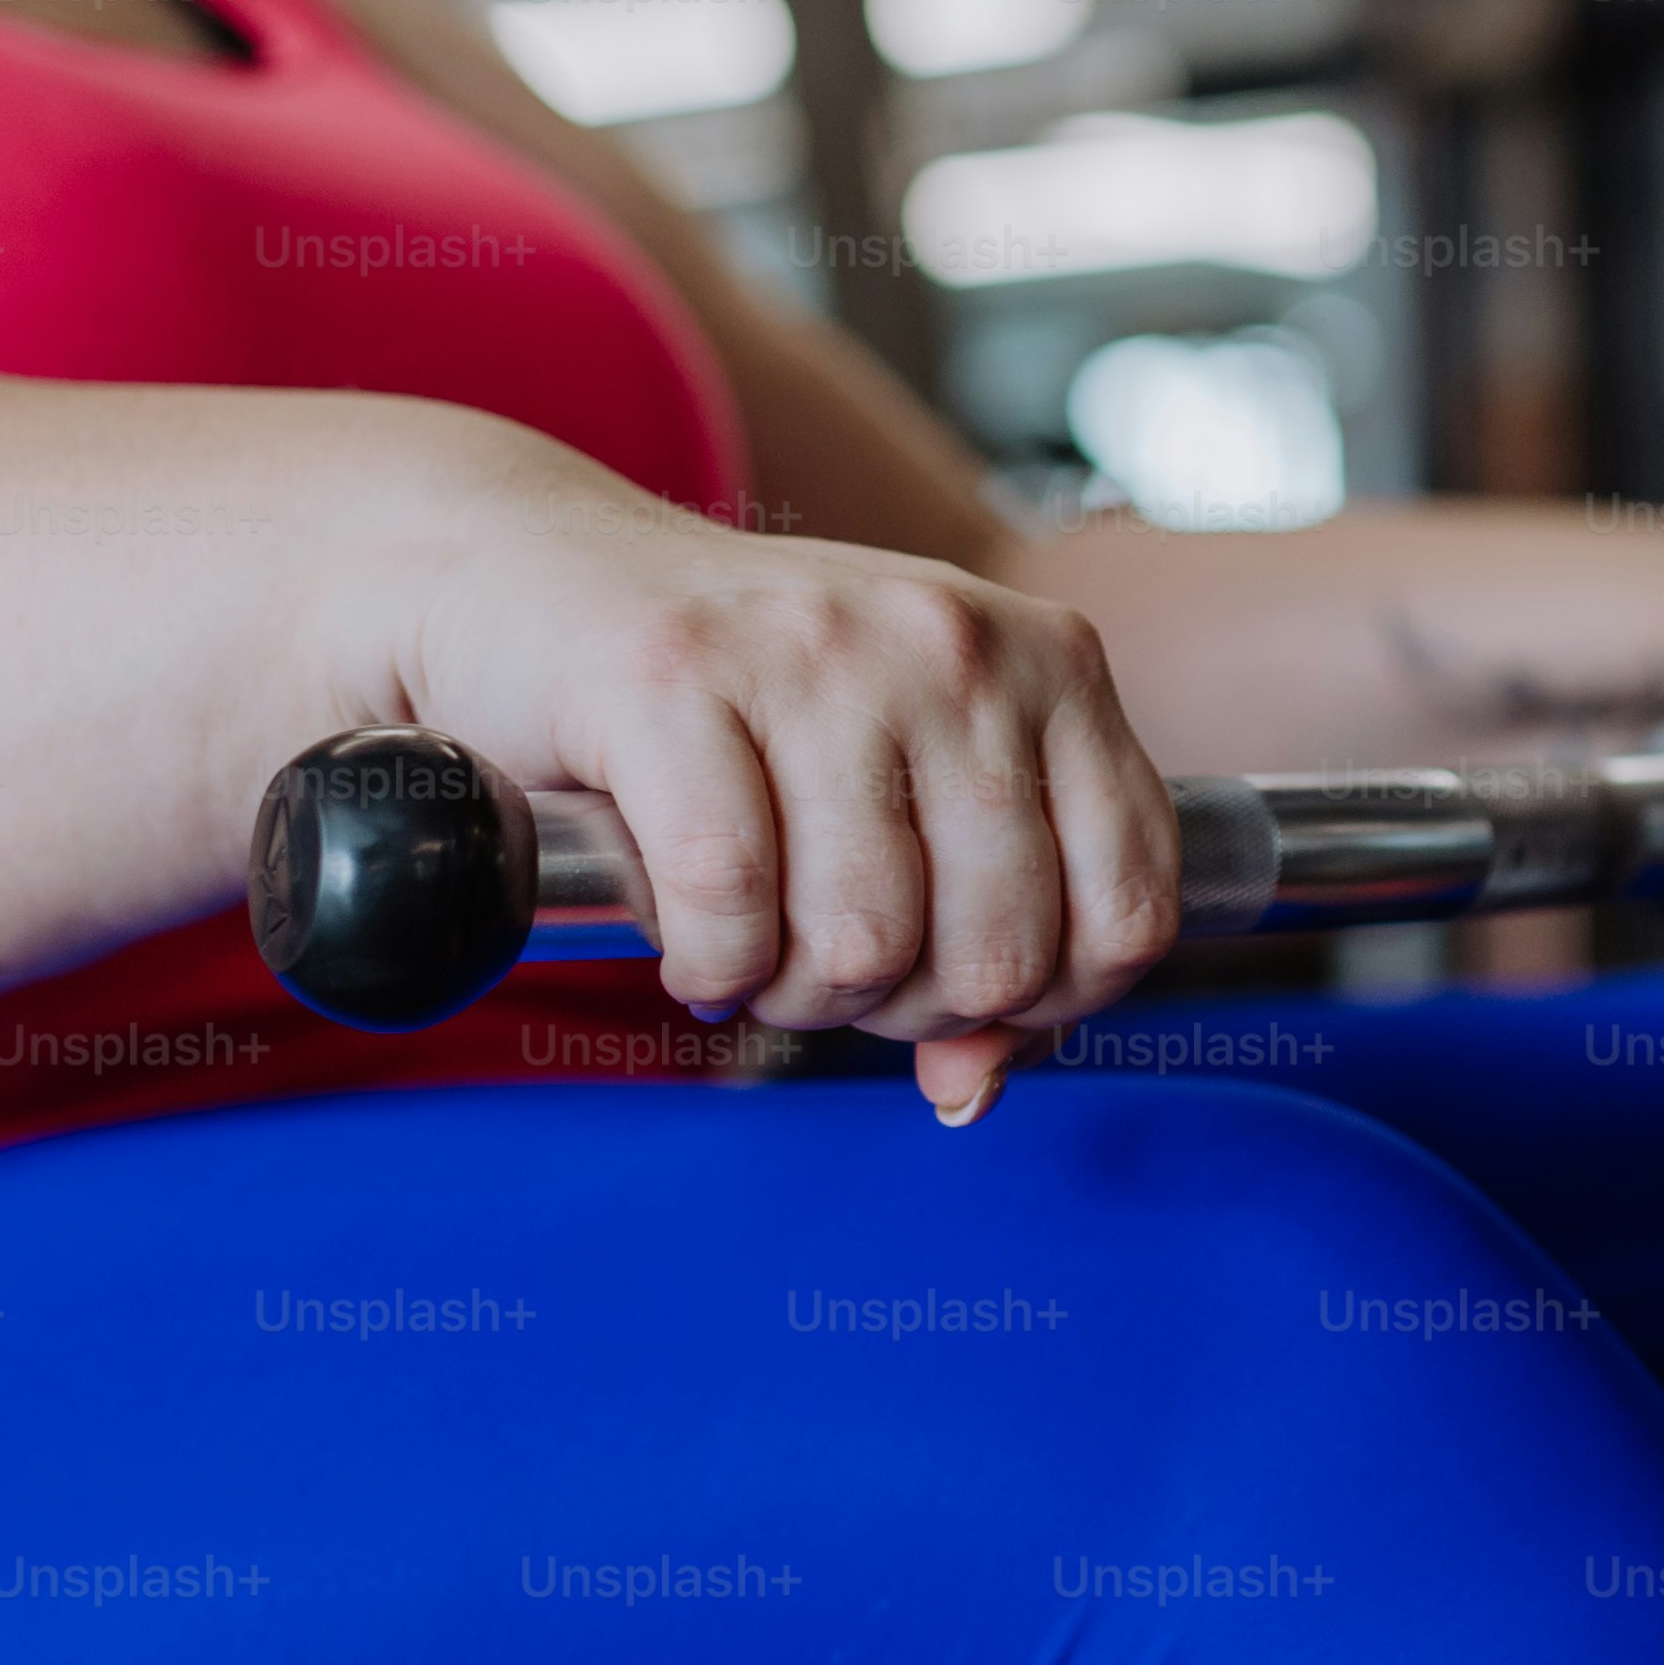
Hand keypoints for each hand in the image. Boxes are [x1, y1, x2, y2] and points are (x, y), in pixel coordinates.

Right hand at [395, 474, 1180, 1120]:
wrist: (532, 578)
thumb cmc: (737, 709)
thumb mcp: (895, 799)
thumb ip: (972, 942)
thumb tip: (972, 1086)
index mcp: (1046, 663)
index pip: (1131, 907)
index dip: (1051, 1004)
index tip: (958, 996)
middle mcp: (952, 641)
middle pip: (998, 951)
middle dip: (903, 1008)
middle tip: (828, 966)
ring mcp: (817, 649)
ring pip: (866, 941)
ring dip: (795, 995)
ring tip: (754, 945)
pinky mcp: (674, 674)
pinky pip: (730, 908)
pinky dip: (705, 967)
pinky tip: (691, 938)